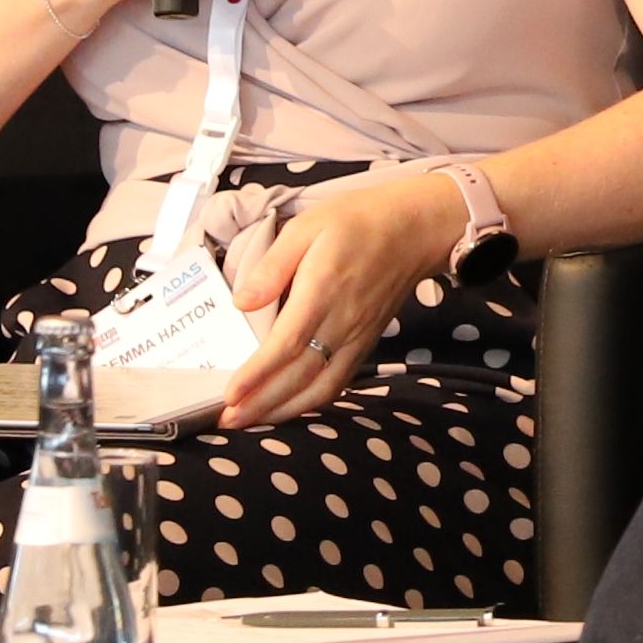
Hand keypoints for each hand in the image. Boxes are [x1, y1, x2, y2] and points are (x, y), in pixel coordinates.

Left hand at [218, 168, 466, 428]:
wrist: (415, 229)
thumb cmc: (357, 221)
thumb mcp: (307, 227)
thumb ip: (273, 266)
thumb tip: (242, 302)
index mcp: (323, 291)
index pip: (287, 344)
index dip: (257, 375)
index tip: (230, 395)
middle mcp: (342, 322)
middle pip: (300, 375)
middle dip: (262, 403)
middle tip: (227, 420)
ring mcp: (357, 337)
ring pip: (321, 387)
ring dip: (285, 411)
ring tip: (251, 421)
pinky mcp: (366, 343)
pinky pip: (339, 381)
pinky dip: (312, 401)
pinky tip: (289, 408)